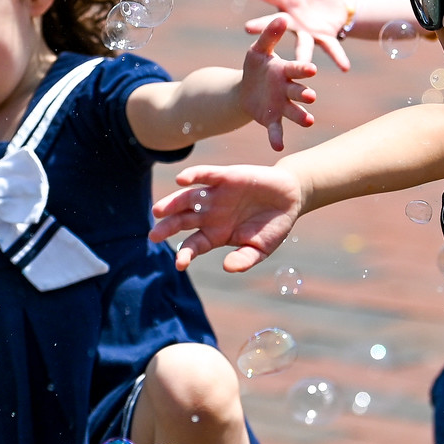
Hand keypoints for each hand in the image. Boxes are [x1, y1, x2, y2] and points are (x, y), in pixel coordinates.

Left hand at [151, 163, 303, 271]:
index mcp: (215, 234)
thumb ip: (245, 259)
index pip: (193, 245)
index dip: (185, 254)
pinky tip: (181, 180)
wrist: (291, 198)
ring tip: (158, 211)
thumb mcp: (261, 249)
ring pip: (187, 198)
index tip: (179, 264)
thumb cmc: (274, 226)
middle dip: (167, 228)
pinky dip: (193, 176)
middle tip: (153, 236)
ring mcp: (215, 195)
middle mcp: (210, 214)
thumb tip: (228, 267)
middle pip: (182, 221)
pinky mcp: (225, 177)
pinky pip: (205, 175)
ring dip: (172, 204)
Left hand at [238, 17, 317, 151]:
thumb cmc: (257, 66)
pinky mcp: (272, 119)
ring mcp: (282, 105)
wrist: (247, 89)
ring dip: (301, 116)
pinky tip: (277, 147)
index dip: (303, 69)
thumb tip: (282, 16)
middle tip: (311, 96)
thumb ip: (270, 35)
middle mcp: (288, 89)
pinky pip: (277, 130)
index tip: (311, 69)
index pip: (296, 69)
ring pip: (294, 112)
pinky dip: (277, 138)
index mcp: (286, 70)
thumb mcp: (259, 49)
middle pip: (298, 91)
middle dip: (305, 94)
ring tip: (309, 121)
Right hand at [244, 0, 353, 72]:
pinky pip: (332, 49)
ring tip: (303, 67)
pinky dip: (339, 58)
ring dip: (302, 57)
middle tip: (247, 29)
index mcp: (287, 0)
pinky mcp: (324, 38)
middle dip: (262, 27)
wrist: (333, 5)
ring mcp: (307, 32)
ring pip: (301, 45)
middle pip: (274, 25)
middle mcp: (292, 20)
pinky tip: (345, 68)